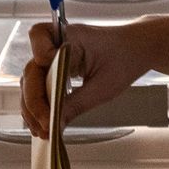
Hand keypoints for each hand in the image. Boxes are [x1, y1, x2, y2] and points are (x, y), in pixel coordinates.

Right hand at [20, 20, 153, 135]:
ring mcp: (54, 58)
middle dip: (34, 101)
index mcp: (72, 36)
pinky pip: (40, 87)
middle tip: (44, 125)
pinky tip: (44, 124)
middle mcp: (57, 44)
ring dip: (33, 108)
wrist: (137, 50)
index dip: (40, 56)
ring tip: (42, 131)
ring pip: (31, 82)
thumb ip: (77, 103)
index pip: (39, 36)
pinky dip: (40, 106)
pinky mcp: (56, 69)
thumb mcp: (104, 86)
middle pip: (32, 70)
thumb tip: (56, 122)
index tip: (49, 80)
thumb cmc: (126, 59)